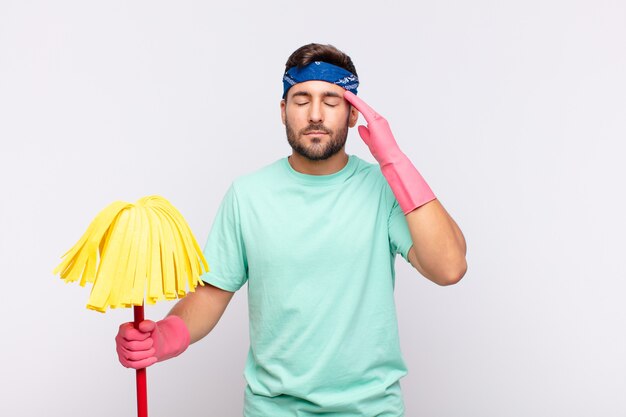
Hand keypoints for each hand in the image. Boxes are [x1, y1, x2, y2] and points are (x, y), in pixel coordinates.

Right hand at [115, 315, 189, 368]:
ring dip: (147, 354)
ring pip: (133, 356)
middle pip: (132, 346)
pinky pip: (134, 365)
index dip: (141, 336)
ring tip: (153, 350)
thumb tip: (142, 326)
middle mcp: (119, 340)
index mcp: (124, 328)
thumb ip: (148, 324)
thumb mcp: (152, 326)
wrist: (154, 343)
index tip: (148, 334)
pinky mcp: (124, 362)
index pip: (129, 334)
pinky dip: (145, 362)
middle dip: (146, 345)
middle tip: (151, 342)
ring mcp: (120, 351)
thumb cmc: (150, 333)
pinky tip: (153, 359)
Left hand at [344, 90, 435, 213]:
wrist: (390, 157)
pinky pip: (364, 109)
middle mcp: (379, 119)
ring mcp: (378, 120)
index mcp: (377, 124)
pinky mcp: (376, 121)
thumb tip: (360, 127)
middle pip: (364, 107)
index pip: (365, 112)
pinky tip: (349, 97)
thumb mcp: (370, 141)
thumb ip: (365, 134)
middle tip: (346, 92)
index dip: (357, 106)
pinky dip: (356, 102)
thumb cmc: (382, 152)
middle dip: (355, 100)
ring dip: (355, 99)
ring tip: (346, 93)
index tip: (348, 100)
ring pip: (364, 106)